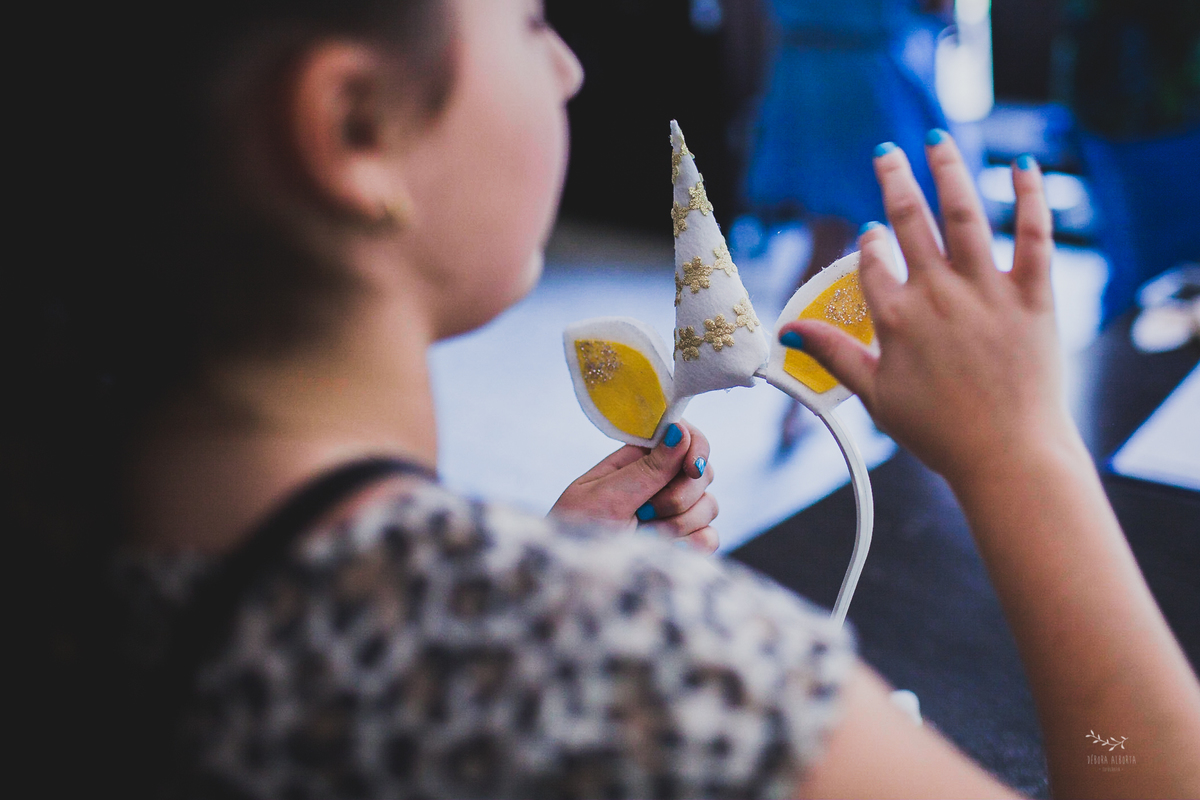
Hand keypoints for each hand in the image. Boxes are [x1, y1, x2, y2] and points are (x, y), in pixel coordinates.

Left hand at [549, 421, 718, 552]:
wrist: (574, 582)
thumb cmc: (577, 533)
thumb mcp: (607, 497)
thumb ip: (648, 468)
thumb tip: (679, 430)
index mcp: (637, 460)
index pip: (682, 436)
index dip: (695, 447)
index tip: (691, 467)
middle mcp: (660, 483)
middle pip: (702, 472)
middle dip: (679, 496)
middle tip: (644, 512)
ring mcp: (674, 514)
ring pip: (709, 505)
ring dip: (678, 524)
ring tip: (643, 537)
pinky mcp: (684, 543)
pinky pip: (710, 536)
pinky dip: (692, 545)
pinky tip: (664, 550)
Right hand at [779, 135, 1076, 487]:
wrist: (1008, 455)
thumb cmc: (939, 431)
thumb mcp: (874, 395)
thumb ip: (832, 355)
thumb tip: (788, 331)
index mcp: (896, 318)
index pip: (872, 262)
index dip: (868, 244)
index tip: (870, 236)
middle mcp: (938, 294)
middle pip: (909, 221)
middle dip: (894, 180)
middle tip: (887, 152)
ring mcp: (987, 291)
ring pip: (964, 214)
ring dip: (948, 171)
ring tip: (937, 140)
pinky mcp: (1033, 296)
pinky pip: (1033, 235)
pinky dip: (1029, 197)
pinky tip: (1022, 166)